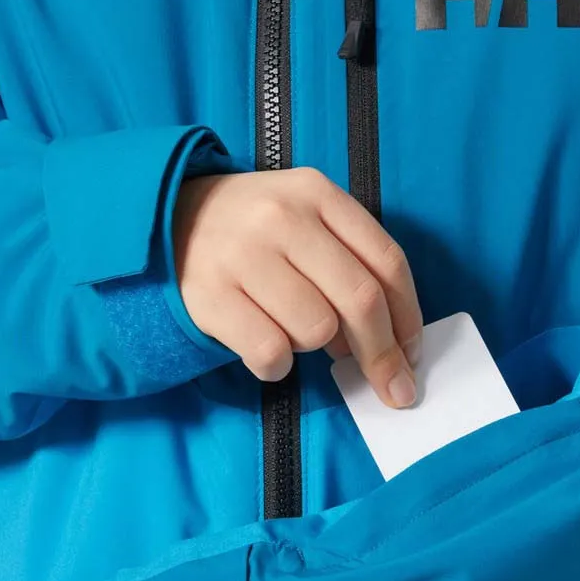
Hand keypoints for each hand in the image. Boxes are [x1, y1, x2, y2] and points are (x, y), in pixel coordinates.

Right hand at [174, 167, 422, 406]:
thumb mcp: (304, 216)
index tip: (412, 354)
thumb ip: (348, 259)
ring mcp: (243, 256)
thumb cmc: (253, 230)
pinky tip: (268, 353)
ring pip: (315, 329)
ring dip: (313, 347)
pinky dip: (277, 366)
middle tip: (390, 387)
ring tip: (291, 331)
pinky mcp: (210, 296)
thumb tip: (389, 340)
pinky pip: (270, 352)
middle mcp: (282, 218)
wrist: (167, 221)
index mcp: (316, 194)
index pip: (386, 261)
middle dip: (382, 355)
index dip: (408, 317)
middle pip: (359, 301)